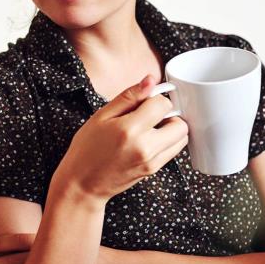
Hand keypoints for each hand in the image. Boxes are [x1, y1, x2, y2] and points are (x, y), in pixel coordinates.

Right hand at [52, 74, 187, 205]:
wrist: (83, 183)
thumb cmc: (87, 149)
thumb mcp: (101, 116)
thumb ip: (128, 96)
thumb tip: (150, 80)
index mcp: (129, 129)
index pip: (162, 104)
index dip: (154, 98)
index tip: (143, 101)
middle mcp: (145, 146)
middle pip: (179, 122)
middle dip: (169, 114)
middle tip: (150, 114)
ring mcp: (152, 160)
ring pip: (181, 137)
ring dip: (171, 128)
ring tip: (150, 128)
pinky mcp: (154, 169)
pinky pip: (174, 150)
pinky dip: (168, 141)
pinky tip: (149, 139)